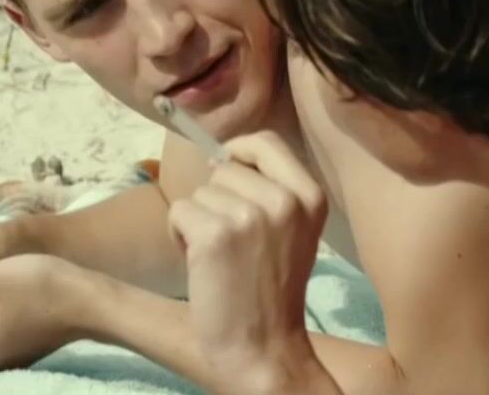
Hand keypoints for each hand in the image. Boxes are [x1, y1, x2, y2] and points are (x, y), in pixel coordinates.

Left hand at [167, 131, 331, 393]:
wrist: (263, 346)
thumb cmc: (272, 290)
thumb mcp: (295, 231)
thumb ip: (272, 190)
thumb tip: (221, 157)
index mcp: (310, 196)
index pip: (266, 142)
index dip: (239, 150)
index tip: (227, 170)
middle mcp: (285, 200)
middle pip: (225, 169)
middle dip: (217, 199)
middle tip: (231, 242)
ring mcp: (250, 216)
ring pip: (199, 193)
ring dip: (198, 221)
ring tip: (219, 257)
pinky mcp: (215, 235)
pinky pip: (178, 212)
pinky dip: (179, 236)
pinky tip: (201, 264)